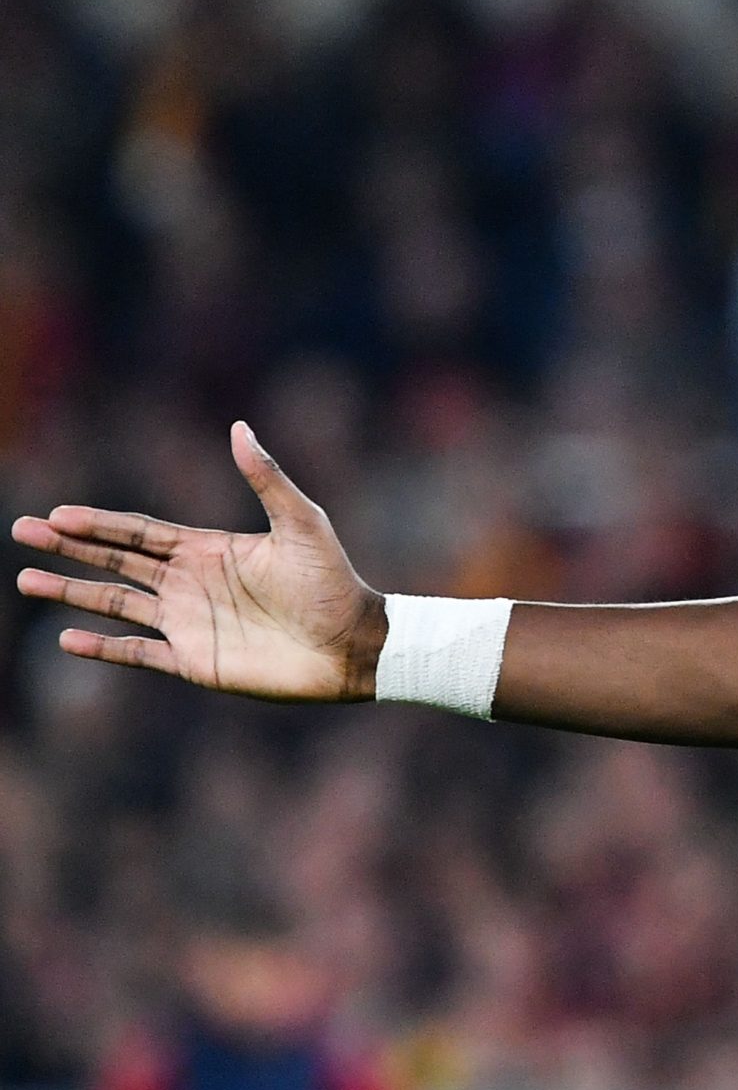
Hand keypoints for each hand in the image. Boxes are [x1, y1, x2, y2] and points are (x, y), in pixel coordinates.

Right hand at [13, 422, 384, 702]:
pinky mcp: (193, 661)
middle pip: (116, 562)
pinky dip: (101, 648)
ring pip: (115, 604)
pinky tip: (66, 638)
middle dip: (69, 547)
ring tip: (28, 581)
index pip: (139, 532)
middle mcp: (189, 583)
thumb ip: (266, 478)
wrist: (352, 645)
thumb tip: (238, 428)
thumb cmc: (333, 582)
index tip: (57, 512)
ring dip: (71, 593)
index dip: (98, 523)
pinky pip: (136, 653)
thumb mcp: (302, 522)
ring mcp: (187, 623)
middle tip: (22, 531)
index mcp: (209, 549)